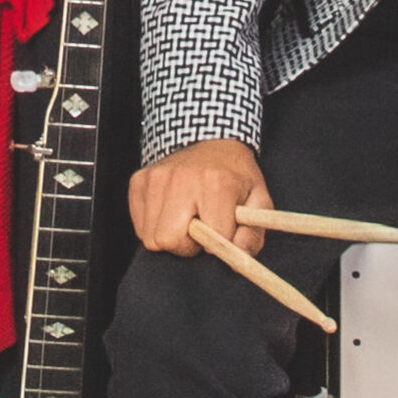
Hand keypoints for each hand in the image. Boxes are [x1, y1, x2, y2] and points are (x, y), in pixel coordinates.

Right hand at [129, 138, 268, 256]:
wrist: (209, 139)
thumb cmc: (235, 176)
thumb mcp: (259, 201)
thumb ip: (253, 234)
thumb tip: (238, 258)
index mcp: (217, 183)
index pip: (214, 237)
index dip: (220, 242)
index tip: (222, 230)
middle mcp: (182, 178)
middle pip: (169, 240)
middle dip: (186, 246)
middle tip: (199, 230)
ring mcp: (156, 178)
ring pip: (151, 238)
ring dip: (170, 237)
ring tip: (184, 220)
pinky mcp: (139, 181)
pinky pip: (139, 227)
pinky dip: (154, 227)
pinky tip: (169, 214)